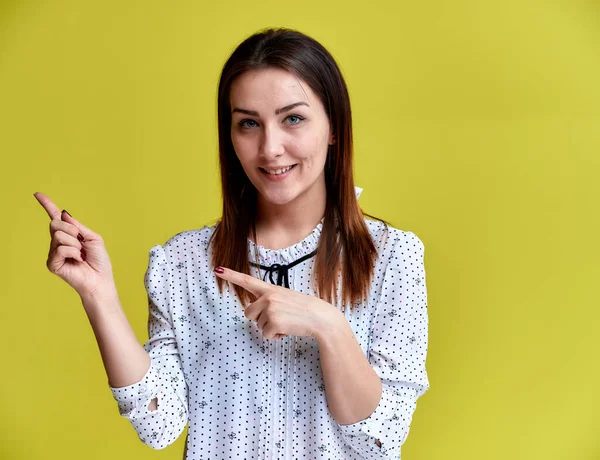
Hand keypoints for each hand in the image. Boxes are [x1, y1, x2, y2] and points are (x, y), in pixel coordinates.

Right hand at [34, 192, 116, 300]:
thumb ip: (78, 226)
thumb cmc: (99, 261)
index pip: (56, 217)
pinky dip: (73, 252)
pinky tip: (77, 260)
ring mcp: (53, 253)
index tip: (38, 194)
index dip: (47, 205)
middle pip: (55, 223)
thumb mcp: (93, 238)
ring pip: (59, 235)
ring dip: (75, 244)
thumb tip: (63, 214)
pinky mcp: (51, 263)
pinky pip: (60, 248)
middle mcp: (58, 242)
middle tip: (81, 243)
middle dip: (72, 230)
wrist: (100, 279)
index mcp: (69, 235)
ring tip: (81, 255)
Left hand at [214, 266, 338, 339]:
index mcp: (270, 289)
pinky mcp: (273, 322)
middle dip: (259, 320)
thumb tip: (254, 310)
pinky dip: (275, 336)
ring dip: (270, 328)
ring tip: (286, 322)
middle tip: (278, 318)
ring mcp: (270, 308)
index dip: (231, 275)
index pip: (247, 280)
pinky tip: (287, 329)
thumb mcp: (285, 298)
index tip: (217, 269)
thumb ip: (269, 300)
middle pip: (248, 313)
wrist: (320, 318)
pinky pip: (266, 335)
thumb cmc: (303, 309)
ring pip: (257, 325)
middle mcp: (268, 296)